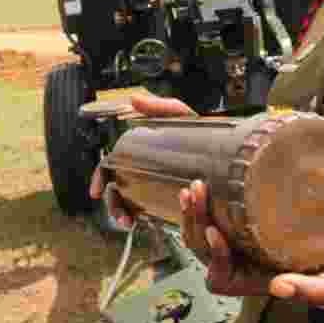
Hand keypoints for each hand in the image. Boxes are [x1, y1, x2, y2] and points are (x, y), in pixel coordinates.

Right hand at [88, 94, 196, 227]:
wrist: (227, 155)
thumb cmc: (201, 132)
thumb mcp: (181, 116)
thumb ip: (160, 107)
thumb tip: (133, 98)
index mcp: (139, 152)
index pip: (111, 166)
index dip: (99, 178)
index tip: (96, 192)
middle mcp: (142, 170)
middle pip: (116, 190)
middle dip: (113, 205)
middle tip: (121, 217)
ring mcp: (152, 186)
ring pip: (128, 204)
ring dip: (123, 215)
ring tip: (129, 223)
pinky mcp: (166, 200)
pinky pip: (147, 213)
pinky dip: (140, 219)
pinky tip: (143, 223)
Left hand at [179, 179, 323, 311]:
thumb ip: (314, 292)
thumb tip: (278, 288)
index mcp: (254, 280)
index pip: (220, 277)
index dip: (215, 256)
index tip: (216, 231)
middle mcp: (240, 264)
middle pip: (203, 250)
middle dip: (195, 223)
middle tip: (197, 193)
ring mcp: (236, 243)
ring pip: (200, 235)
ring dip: (192, 213)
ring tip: (194, 188)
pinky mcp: (238, 222)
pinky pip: (208, 218)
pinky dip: (200, 205)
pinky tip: (201, 185)